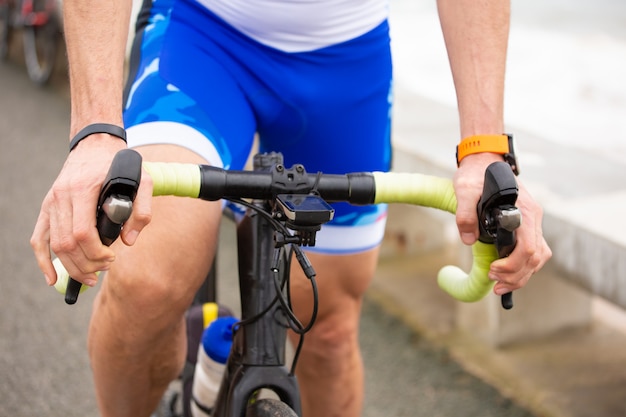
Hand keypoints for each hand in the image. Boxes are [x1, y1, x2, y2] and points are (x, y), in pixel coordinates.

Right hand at [30, 136, 152, 286]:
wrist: (96, 144)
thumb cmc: (120, 164)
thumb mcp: (141, 180)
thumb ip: (142, 210)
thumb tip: (129, 242)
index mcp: (84, 189)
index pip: (83, 232)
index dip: (96, 253)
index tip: (112, 258)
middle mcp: (62, 196)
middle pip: (67, 243)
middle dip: (86, 264)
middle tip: (104, 269)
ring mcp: (52, 201)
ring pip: (55, 245)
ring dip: (72, 267)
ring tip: (91, 276)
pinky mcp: (47, 206)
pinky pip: (38, 238)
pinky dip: (43, 261)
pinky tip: (52, 278)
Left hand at [453, 153, 551, 294]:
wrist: (485, 160)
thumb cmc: (476, 173)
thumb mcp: (465, 189)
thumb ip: (466, 213)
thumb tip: (469, 240)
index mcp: (523, 210)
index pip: (528, 247)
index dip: (512, 265)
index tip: (492, 271)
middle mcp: (533, 218)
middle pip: (536, 257)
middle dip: (516, 276)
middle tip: (494, 285)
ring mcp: (532, 222)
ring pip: (538, 257)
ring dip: (521, 275)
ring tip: (499, 286)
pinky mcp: (526, 225)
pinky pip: (532, 251)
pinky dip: (522, 267)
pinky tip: (506, 274)